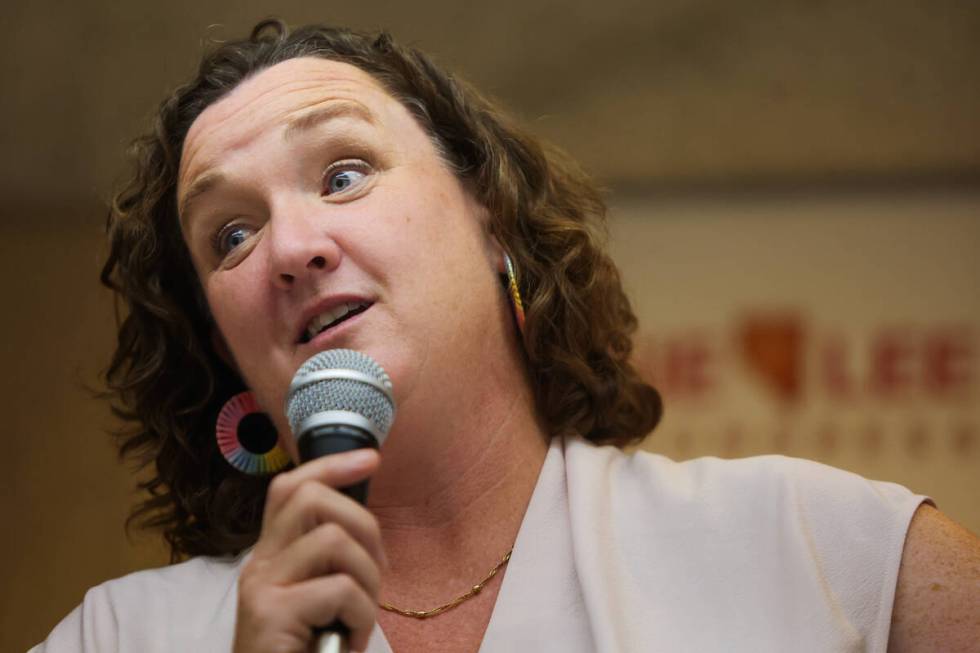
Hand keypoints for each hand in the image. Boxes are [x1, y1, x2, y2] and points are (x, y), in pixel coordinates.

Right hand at [233, 449, 384, 652]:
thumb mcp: (316, 603)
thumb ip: (328, 567)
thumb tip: (365, 531)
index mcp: (272, 557)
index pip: (291, 488)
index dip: (332, 465)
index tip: (371, 458)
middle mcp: (259, 565)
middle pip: (312, 499)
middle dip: (363, 525)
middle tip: (377, 574)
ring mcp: (261, 587)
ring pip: (334, 540)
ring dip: (367, 579)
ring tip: (360, 618)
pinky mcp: (271, 613)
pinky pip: (340, 588)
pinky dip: (362, 617)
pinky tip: (349, 642)